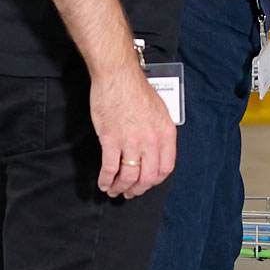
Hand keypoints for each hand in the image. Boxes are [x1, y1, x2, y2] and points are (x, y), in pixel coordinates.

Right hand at [92, 64, 177, 198]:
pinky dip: (106, 180)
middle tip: (130, 192)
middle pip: (147, 177)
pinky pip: (110, 168)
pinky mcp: (111, 140)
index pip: (165, 168)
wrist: (118, 76)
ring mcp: (131, 141)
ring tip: (114, 190)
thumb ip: (159, 133)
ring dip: (120, 188)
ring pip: (128, 176)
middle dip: (137, 189)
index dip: (154, 181)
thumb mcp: (159, 111)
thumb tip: (156, 151)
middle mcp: (151, 140)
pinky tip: (103, 183)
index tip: (147, 184)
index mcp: (166, 133)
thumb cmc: (136, 90)